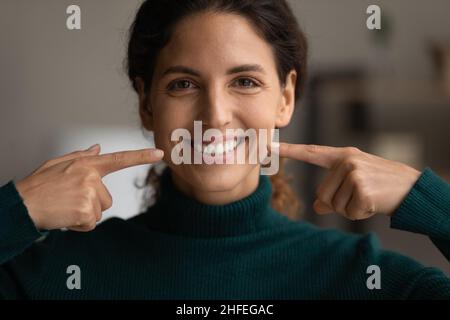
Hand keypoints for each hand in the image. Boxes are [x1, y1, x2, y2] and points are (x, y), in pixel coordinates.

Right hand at [15, 144, 163, 231]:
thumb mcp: (59, 163)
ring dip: (85, 214)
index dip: (141, 157)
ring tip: (66, 207)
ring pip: (100, 211)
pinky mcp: (87, 211)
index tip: (160, 154)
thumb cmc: (40, 185)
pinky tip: (65, 216)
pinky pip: (92, 223)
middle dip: (91, 203)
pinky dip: (80, 224)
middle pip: (107, 198)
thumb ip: (82, 157)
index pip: (120, 159)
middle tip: (69, 200)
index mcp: (87, 164)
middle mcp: (91, 176)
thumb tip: (98, 148)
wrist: (22, 205)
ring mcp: (90, 193)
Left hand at [278, 143, 420, 219]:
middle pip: (322, 194)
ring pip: (334, 205)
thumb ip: (332, 192)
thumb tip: (317, 207)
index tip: (268, 147)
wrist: (410, 187)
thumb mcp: (353, 183)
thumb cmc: (379, 184)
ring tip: (367, 197)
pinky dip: (360, 214)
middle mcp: (346, 161)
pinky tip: (372, 203)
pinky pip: (348, 212)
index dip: (289, 151)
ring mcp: (354, 174)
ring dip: (350, 208)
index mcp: (342, 156)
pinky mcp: (362, 189)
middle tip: (360, 195)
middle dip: (338, 202)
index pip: (311, 152)